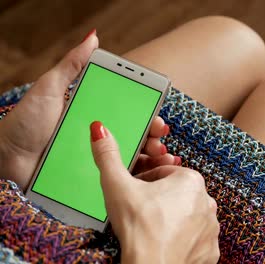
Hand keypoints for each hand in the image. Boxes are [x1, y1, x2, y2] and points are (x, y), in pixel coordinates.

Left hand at [0, 30, 178, 189]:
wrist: (5, 157)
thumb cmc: (25, 122)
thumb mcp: (49, 88)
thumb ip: (72, 65)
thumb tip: (92, 38)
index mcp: (93, 114)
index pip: (127, 112)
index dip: (145, 113)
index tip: (156, 115)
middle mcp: (98, 136)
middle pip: (134, 134)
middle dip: (153, 134)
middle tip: (159, 135)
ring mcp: (95, 158)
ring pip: (130, 156)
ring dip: (150, 155)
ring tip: (159, 154)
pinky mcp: (90, 177)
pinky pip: (115, 177)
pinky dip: (133, 176)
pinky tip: (146, 174)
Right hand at [90, 121, 219, 263]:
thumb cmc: (138, 227)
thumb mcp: (118, 186)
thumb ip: (108, 155)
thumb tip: (100, 130)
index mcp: (190, 180)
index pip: (164, 173)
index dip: (145, 181)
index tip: (135, 192)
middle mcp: (207, 201)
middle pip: (177, 194)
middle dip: (159, 199)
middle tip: (140, 211)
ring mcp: (212, 227)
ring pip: (188, 216)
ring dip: (172, 218)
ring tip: (151, 229)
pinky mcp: (210, 250)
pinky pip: (196, 239)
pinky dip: (183, 240)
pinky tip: (165, 243)